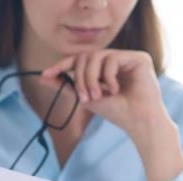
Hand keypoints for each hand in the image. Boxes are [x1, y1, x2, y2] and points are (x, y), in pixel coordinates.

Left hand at [40, 49, 169, 140]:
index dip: (63, 64)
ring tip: (97, 96)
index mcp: (105, 68)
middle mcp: (116, 60)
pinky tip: (115, 90)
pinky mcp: (139, 58)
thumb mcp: (86, 98)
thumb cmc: (117, 112)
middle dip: (80, 77)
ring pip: (97, 56)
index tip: (46, 73)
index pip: (81, 59)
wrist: (138, 121)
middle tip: (84, 97)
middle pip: (86, 56)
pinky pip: (112, 58)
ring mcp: (127, 58)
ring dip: (91, 78)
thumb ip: (66, 86)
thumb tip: (43, 77)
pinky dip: (108, 76)